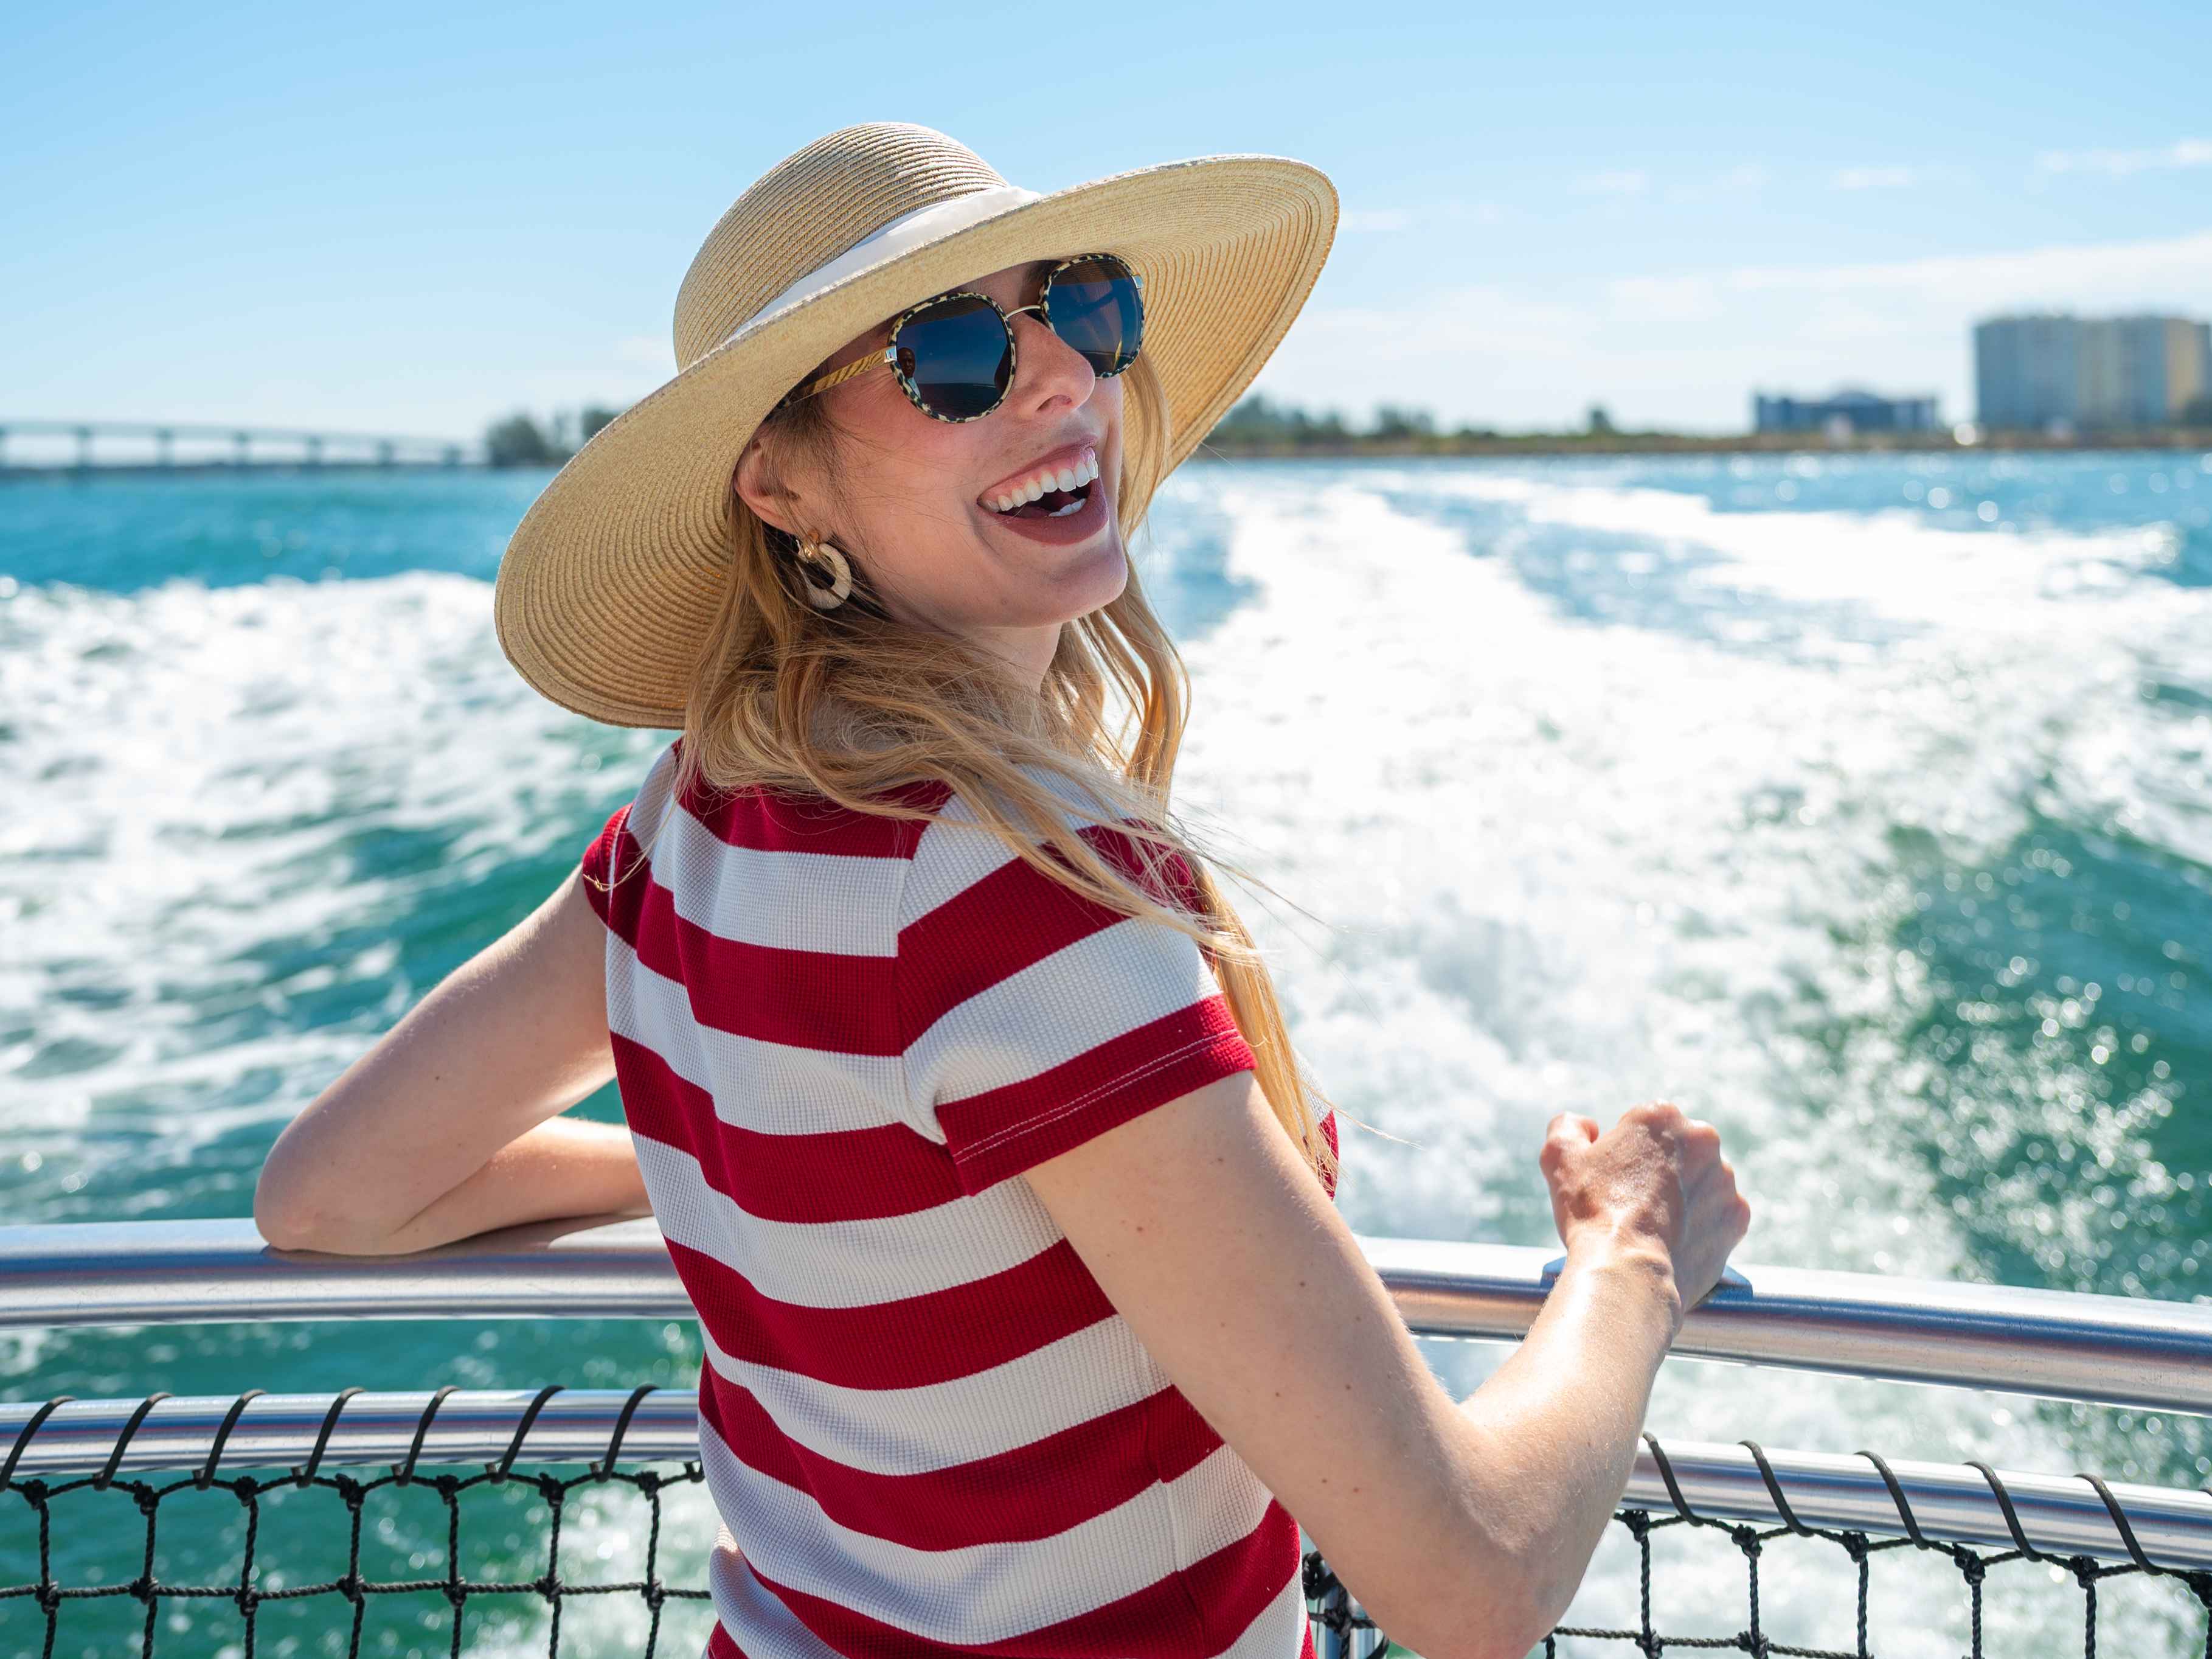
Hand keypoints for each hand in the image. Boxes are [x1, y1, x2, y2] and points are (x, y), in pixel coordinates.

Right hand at [1540, 1102, 1749, 1325]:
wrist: (1629, 1272)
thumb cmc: (1591, 1211)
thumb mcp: (1559, 1156)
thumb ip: (1568, 1126)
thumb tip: (1587, 1126)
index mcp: (1661, 1115)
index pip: (1641, 1126)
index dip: (1623, 1153)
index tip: (1614, 1179)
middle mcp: (1702, 1138)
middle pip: (1676, 1149)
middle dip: (1659, 1169)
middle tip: (1633, 1202)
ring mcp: (1725, 1179)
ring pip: (1700, 1181)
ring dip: (1683, 1195)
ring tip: (1654, 1225)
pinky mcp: (1738, 1216)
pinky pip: (1719, 1214)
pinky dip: (1702, 1224)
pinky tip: (1676, 1239)